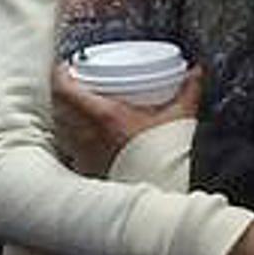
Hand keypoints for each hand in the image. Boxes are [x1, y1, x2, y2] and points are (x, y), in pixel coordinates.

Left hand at [49, 63, 197, 172]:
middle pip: (58, 107)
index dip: (61, 74)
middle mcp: (87, 135)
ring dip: (66, 116)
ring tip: (76, 108)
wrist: (165, 188)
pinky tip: (85, 137)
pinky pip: (73, 150)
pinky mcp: (90, 169)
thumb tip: (196, 72)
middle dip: (63, 94)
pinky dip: (74, 140)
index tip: (67, 67)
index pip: (64, 89)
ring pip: (62, 129)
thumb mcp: (179, 116)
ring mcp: (86, 154)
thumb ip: (188, 90)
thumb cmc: (168, 154)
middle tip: (74, 84)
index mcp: (103, 116)